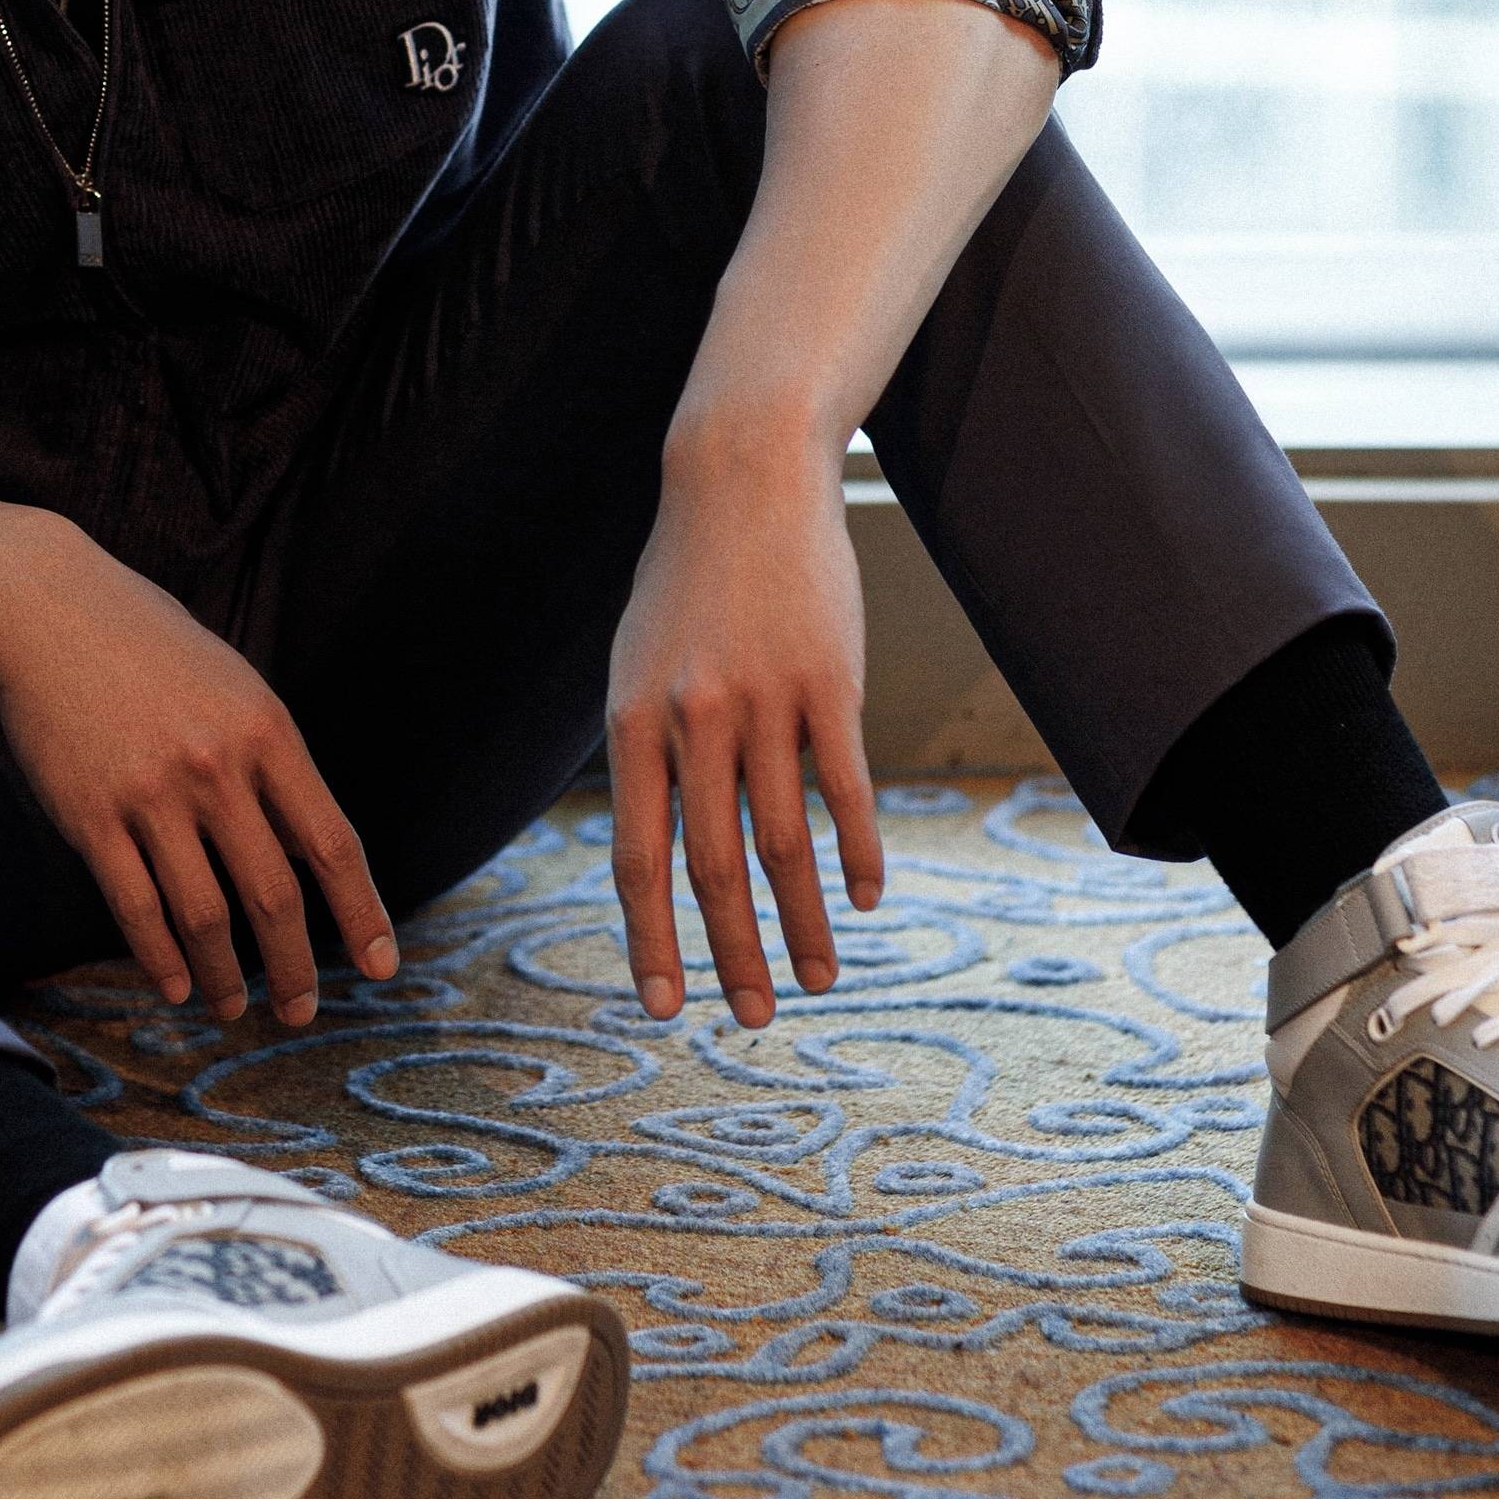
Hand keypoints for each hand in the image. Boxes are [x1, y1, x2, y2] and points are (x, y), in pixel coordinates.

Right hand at [0, 516, 398, 1029]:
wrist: (44, 606)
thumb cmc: (149, 647)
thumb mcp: (234, 687)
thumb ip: (272, 764)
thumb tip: (310, 852)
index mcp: (266, 731)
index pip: (331, 844)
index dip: (361, 914)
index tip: (379, 968)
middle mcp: (215, 767)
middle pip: (274, 896)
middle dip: (295, 969)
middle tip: (303, 1012)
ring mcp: (149, 794)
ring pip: (204, 916)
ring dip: (226, 977)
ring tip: (233, 1008)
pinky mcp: (89, 815)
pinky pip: (135, 906)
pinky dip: (161, 958)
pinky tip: (177, 985)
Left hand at [604, 415, 885, 1027]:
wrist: (742, 478)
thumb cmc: (685, 579)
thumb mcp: (636, 662)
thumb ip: (641, 749)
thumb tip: (647, 842)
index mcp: (633, 722)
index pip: (636, 856)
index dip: (650, 938)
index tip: (665, 1008)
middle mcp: (693, 719)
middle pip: (714, 865)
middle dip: (732, 954)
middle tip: (754, 1020)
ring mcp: (765, 701)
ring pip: (785, 840)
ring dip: (804, 923)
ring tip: (820, 979)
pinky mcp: (830, 682)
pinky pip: (845, 788)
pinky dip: (857, 853)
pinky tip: (866, 900)